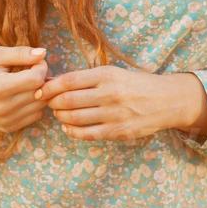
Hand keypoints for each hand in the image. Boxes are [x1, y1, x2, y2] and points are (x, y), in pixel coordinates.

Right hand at [0, 46, 50, 132]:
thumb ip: (20, 54)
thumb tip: (43, 53)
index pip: (36, 79)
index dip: (41, 66)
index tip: (34, 60)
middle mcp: (2, 108)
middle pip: (40, 93)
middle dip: (42, 78)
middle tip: (31, 69)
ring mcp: (4, 120)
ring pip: (40, 106)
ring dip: (39, 92)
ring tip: (26, 81)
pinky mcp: (6, 127)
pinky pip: (34, 116)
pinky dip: (33, 104)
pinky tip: (22, 94)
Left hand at [35, 65, 200, 141]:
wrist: (166, 100)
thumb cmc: (135, 84)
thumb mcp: (113, 73)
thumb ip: (86, 78)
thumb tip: (54, 82)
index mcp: (107, 75)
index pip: (69, 81)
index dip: (49, 87)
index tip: (40, 90)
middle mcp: (110, 94)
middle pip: (68, 100)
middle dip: (52, 103)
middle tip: (48, 103)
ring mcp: (114, 114)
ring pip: (75, 118)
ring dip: (61, 117)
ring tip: (59, 113)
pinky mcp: (119, 132)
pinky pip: (87, 134)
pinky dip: (72, 131)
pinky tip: (69, 127)